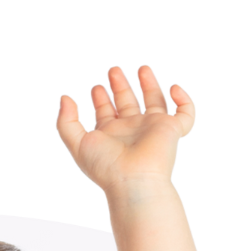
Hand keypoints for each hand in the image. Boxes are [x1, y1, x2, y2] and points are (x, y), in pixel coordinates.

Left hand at [56, 64, 195, 197]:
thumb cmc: (106, 166)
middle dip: (120, 87)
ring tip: (143, 69)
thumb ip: (66, 121)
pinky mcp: (172, 130)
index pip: (106, 113)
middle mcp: (132, 131)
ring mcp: (153, 129)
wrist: (134, 181)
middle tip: (113, 70)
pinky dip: (185, 100)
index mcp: (111, 135)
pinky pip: (186, 114)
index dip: (100, 99)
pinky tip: (174, 88)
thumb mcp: (77, 143)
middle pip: (127, 104)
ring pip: (155, 103)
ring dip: (149, 85)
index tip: (97, 88)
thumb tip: (65, 98)